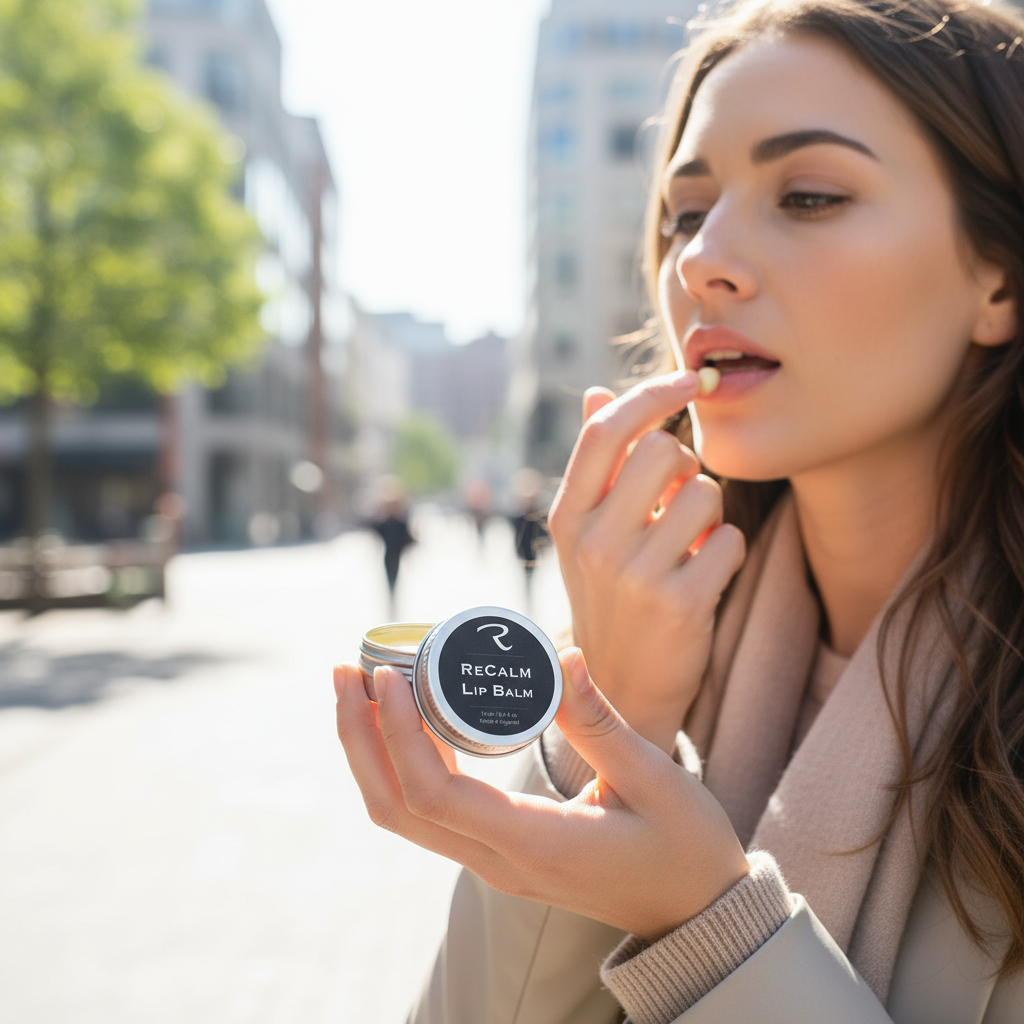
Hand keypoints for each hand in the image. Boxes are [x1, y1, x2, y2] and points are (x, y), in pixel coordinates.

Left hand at [334, 649, 748, 941]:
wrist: (695, 913)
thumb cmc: (685, 848)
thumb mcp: (656, 780)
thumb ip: (601, 723)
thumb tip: (563, 657)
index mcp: (534, 846)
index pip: (434, 796)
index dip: (397, 734)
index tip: (387, 675)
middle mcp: (499, 862)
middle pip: (396, 809)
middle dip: (360, 738)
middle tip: (348, 669)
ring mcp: (495, 863)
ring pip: (404, 814)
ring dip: (372, 751)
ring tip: (362, 685)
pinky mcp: (500, 853)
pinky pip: (431, 812)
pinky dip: (404, 764)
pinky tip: (408, 719)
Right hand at [546, 370, 745, 751]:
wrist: (620, 689)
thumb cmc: (610, 596)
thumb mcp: (586, 532)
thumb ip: (595, 462)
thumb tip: (597, 391)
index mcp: (567, 517)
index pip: (606, 431)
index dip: (652, 394)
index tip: (690, 378)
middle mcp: (593, 542)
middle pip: (663, 453)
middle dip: (685, 470)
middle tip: (678, 503)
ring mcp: (633, 576)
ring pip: (704, 494)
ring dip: (709, 515)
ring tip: (688, 546)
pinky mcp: (678, 605)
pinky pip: (728, 541)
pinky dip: (726, 552)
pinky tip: (704, 576)